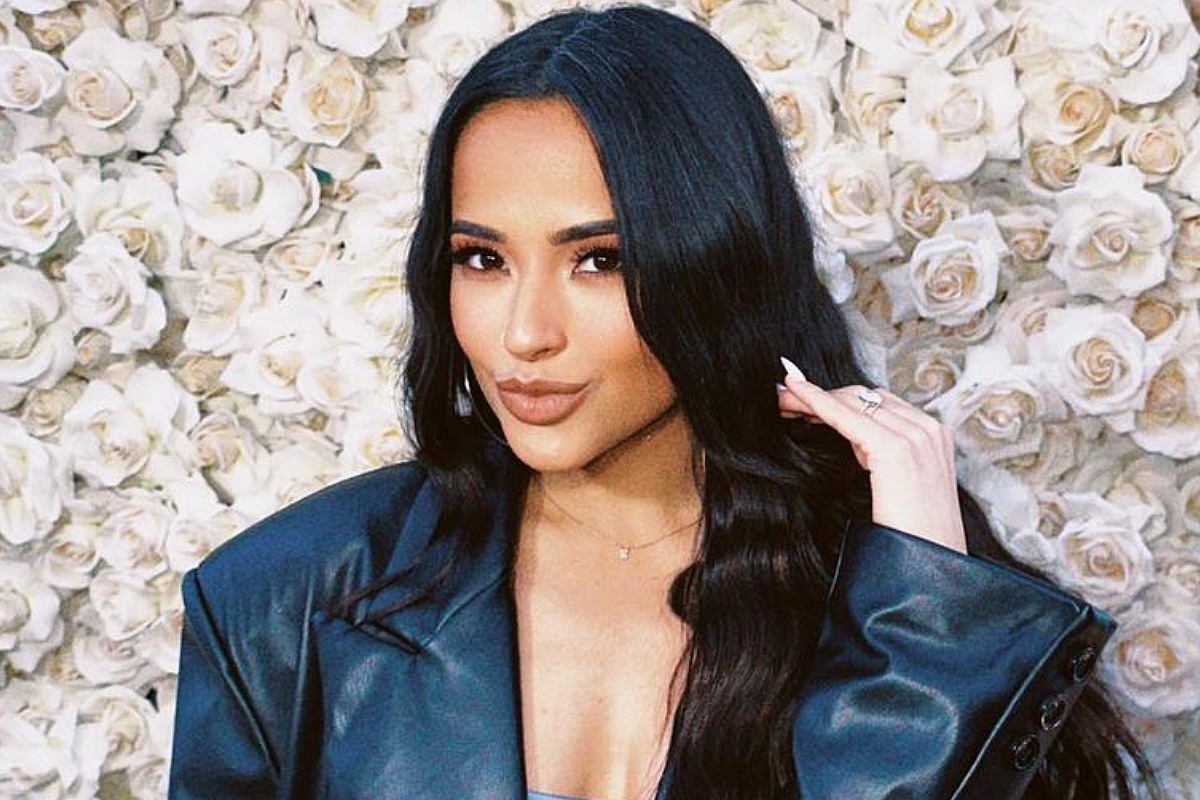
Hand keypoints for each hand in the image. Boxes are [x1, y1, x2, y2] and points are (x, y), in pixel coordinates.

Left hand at [777, 357, 966, 554]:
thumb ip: (886, 461)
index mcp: (934, 437)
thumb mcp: (903, 489)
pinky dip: (815, 401)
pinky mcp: (896, 449)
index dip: (839, 400)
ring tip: (781, 400)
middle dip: (822, 395)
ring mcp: (916, 436)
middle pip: (864, 396)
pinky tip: (792, 395)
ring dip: (812, 396)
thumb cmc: (911, 540)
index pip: (879, 403)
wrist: (930, 571)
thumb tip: (855, 445)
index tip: (804, 400)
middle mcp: (929, 429)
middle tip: (784, 398)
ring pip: (852, 401)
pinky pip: (845, 415)